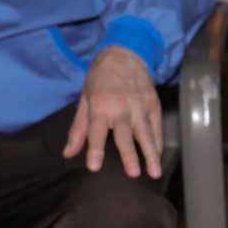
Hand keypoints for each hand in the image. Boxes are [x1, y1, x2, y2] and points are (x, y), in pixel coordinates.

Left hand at [63, 47, 162, 178]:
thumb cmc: (101, 78)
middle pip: (125, 135)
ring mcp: (140, 106)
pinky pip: (157, 127)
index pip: (96, 131)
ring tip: (154, 172)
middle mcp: (121, 107)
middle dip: (129, 155)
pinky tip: (158, 157)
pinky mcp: (153, 104)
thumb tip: (68, 153)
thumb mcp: (85, 99)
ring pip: (146, 133)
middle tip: (133, 174)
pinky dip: (158, 143)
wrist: (125, 54)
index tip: (94, 167)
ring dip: (151, 154)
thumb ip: (79, 128)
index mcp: (100, 105)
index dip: (95, 149)